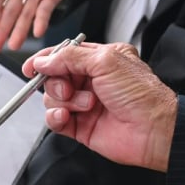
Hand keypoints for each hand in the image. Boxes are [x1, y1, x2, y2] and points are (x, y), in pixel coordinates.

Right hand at [25, 42, 177, 171]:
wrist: (153, 129)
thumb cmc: (141, 94)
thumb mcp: (105, 61)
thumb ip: (69, 57)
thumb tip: (44, 60)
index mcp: (100, 60)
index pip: (64, 55)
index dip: (46, 59)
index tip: (32, 66)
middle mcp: (92, 81)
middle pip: (54, 77)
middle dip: (57, 81)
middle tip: (70, 87)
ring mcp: (85, 104)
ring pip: (52, 98)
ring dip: (65, 100)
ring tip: (87, 105)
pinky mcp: (80, 127)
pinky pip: (55, 119)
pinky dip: (56, 117)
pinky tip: (66, 116)